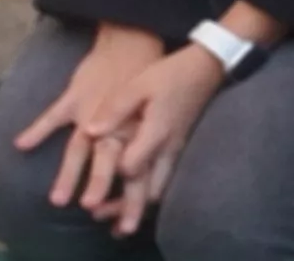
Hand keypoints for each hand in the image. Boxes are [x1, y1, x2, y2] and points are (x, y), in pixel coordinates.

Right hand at [14, 25, 171, 226]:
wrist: (130, 45)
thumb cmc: (145, 84)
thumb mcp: (154, 116)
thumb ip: (145, 145)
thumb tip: (145, 177)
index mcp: (135, 135)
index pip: (133, 172)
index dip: (127, 196)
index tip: (122, 221)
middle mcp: (113, 129)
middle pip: (105, 164)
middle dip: (98, 188)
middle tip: (91, 211)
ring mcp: (90, 114)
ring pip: (78, 150)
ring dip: (68, 174)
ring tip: (57, 200)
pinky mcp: (74, 98)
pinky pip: (52, 118)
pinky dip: (36, 131)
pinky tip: (20, 145)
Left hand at [88, 47, 227, 237]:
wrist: (203, 71)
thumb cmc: (166, 75)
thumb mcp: (138, 85)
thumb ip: (114, 109)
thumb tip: (90, 132)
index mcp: (157, 131)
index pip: (134, 162)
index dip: (114, 173)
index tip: (94, 184)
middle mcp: (169, 148)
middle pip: (149, 187)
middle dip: (129, 207)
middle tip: (106, 221)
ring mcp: (176, 152)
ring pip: (159, 189)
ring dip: (139, 206)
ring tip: (117, 223)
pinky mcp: (178, 152)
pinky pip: (164, 181)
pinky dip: (149, 195)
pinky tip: (136, 202)